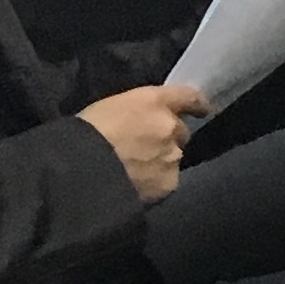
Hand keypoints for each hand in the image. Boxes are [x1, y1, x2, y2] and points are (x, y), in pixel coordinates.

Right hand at [81, 84, 208, 203]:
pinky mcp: (169, 183)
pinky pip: (166, 181)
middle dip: (168, 139)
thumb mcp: (109, 108)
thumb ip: (136, 113)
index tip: (203, 109)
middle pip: (180, 132)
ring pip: (173, 158)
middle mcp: (170, 126)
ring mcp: (172, 156)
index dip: (197, 104)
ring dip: (160, 162)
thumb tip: (141, 123)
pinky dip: (155, 184)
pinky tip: (136, 186)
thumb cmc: (83, 134)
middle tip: (147, 148)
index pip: (188, 97)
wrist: (81, 170)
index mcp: (153, 101)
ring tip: (135, 171)